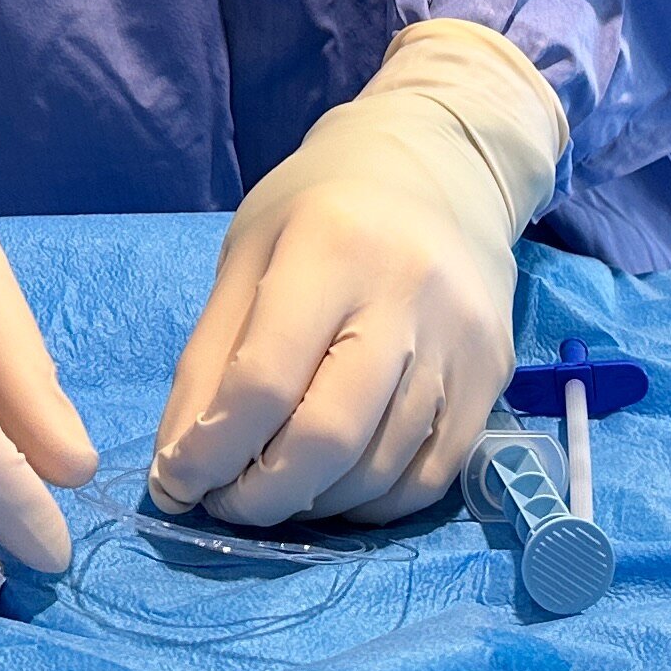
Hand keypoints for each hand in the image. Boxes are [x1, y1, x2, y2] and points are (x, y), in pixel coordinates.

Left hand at [148, 21, 565, 529]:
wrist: (444, 165)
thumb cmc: (324, 207)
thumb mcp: (248, 254)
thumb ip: (209, 363)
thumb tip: (176, 476)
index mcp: (331, 246)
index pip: (263, 380)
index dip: (209, 450)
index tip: (177, 481)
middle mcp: (407, 292)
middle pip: (328, 437)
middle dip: (260, 496)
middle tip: (225, 501)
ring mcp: (460, 338)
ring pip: (378, 468)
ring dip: (312, 504)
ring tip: (275, 486)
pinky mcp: (493, 375)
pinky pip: (428, 477)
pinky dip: (370, 502)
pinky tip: (337, 483)